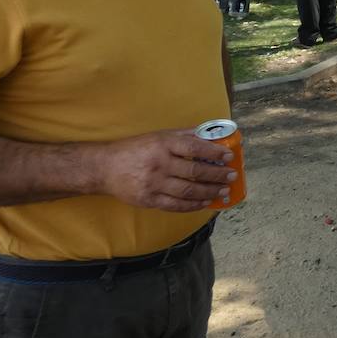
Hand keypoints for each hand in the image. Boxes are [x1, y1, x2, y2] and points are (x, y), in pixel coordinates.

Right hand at [94, 129, 234, 212]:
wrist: (105, 168)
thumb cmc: (135, 149)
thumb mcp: (158, 136)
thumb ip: (184, 135)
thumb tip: (209, 133)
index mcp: (162, 144)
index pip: (194, 148)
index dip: (214, 152)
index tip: (229, 156)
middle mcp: (159, 164)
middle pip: (194, 171)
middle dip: (216, 175)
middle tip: (231, 176)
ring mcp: (153, 184)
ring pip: (188, 191)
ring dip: (209, 192)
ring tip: (223, 191)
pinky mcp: (148, 200)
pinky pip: (175, 205)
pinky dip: (193, 205)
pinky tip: (205, 202)